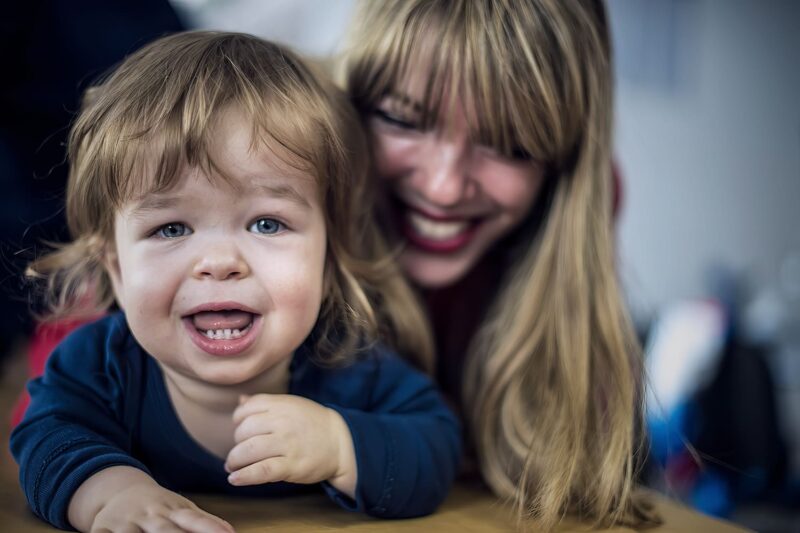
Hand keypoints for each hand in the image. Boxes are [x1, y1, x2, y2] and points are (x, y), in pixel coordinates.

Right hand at [92, 484, 233, 532]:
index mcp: (172, 509)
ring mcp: (125, 522)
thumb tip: (230, 532)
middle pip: (164, 530)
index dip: (210, 528)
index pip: (194, 519)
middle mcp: (150, 515)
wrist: (119, 491)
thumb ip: (205, 522)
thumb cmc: (158, 507)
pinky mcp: (102, 529)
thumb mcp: (181, 509)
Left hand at [225, 394, 356, 496]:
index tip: (241, 430)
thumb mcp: (292, 405)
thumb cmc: (314, 424)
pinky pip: (262, 471)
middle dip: (237, 443)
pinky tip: (235, 479)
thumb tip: (240, 400)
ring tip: (233, 466)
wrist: (342, 443)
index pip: (246, 409)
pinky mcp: (292, 465)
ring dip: (235, 461)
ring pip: (248, 450)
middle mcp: (282, 422)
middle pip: (244, 431)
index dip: (238, 420)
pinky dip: (245, 476)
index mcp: (281, 405)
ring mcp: (287, 444)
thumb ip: (266, 403)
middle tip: (240, 452)